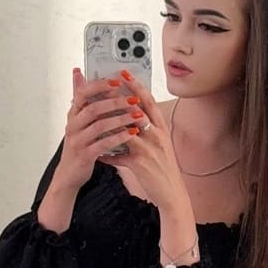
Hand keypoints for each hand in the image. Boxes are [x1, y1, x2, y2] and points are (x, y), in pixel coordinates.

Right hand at [53, 67, 133, 190]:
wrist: (70, 173)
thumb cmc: (79, 144)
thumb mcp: (78, 120)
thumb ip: (81, 98)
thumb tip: (77, 72)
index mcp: (73, 114)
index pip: (82, 93)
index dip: (99, 86)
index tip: (117, 81)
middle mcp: (73, 125)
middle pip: (93, 108)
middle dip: (115, 102)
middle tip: (133, 99)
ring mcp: (78, 140)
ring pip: (100, 125)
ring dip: (120, 119)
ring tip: (136, 115)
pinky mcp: (85, 154)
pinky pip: (103, 143)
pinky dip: (119, 137)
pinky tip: (132, 133)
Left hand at [106, 68, 190, 214]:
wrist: (173, 193)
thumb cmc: (165, 169)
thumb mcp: (161, 146)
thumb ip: (148, 131)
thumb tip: (135, 116)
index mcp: (161, 129)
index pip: (148, 102)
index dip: (136, 86)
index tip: (124, 74)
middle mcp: (156, 136)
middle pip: (136, 110)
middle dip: (119, 97)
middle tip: (105, 85)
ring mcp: (148, 149)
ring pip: (125, 129)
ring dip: (109, 122)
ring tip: (94, 115)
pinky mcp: (140, 164)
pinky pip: (118, 156)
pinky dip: (107, 155)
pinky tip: (98, 154)